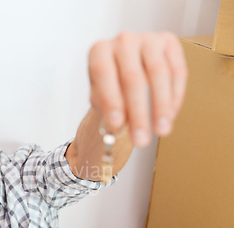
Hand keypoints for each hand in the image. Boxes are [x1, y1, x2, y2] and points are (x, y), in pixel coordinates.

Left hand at [88, 32, 187, 146]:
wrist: (126, 71)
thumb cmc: (110, 86)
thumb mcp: (100, 98)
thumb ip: (107, 108)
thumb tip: (119, 126)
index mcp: (99, 50)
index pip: (104, 73)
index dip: (111, 100)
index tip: (117, 125)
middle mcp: (123, 40)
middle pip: (133, 78)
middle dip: (138, 113)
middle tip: (141, 139)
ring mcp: (148, 38)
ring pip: (159, 74)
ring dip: (161, 107)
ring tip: (161, 131)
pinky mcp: (170, 42)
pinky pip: (177, 71)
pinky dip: (175, 96)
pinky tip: (170, 116)